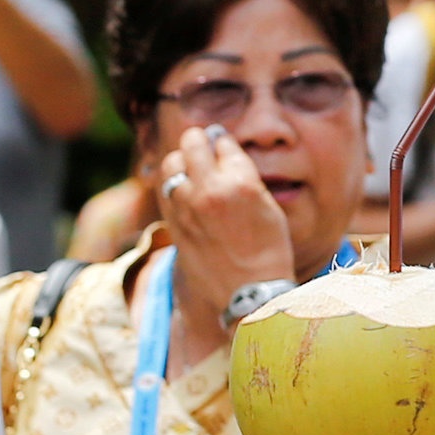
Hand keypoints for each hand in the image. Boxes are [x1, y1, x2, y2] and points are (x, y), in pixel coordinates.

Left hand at [159, 124, 296, 337]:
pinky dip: (172, 183)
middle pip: (193, 142)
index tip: (225, 148)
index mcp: (239, 183)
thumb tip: (226, 153)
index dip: (225, 144)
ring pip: (172, 162)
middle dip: (199, 141)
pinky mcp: (174, 224)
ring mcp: (187, 207)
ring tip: (191, 168)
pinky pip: (164, 189)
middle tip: (204, 146)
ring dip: (182, 160)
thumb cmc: (270, 251)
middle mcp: (209, 189)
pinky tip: (183, 189)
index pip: (224, 143)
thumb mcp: (269, 207)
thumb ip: (246, 176)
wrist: (250, 293)